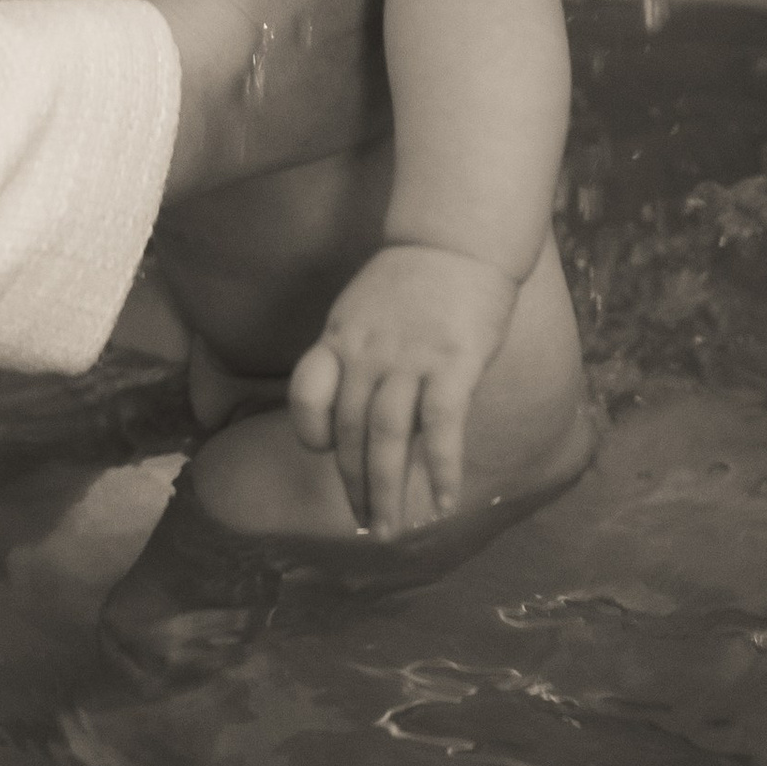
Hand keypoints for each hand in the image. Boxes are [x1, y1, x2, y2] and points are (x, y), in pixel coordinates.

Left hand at [288, 243, 519, 532]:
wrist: (459, 235)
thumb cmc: (415, 275)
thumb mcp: (364, 306)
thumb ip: (356, 352)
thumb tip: (361, 402)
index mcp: (340, 337)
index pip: (307, 395)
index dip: (311, 433)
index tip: (324, 456)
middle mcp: (366, 353)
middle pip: (349, 431)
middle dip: (355, 485)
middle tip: (368, 525)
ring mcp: (409, 358)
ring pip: (387, 438)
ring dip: (388, 491)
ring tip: (393, 530)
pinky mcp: (452, 361)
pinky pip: (442, 426)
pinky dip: (442, 468)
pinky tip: (445, 502)